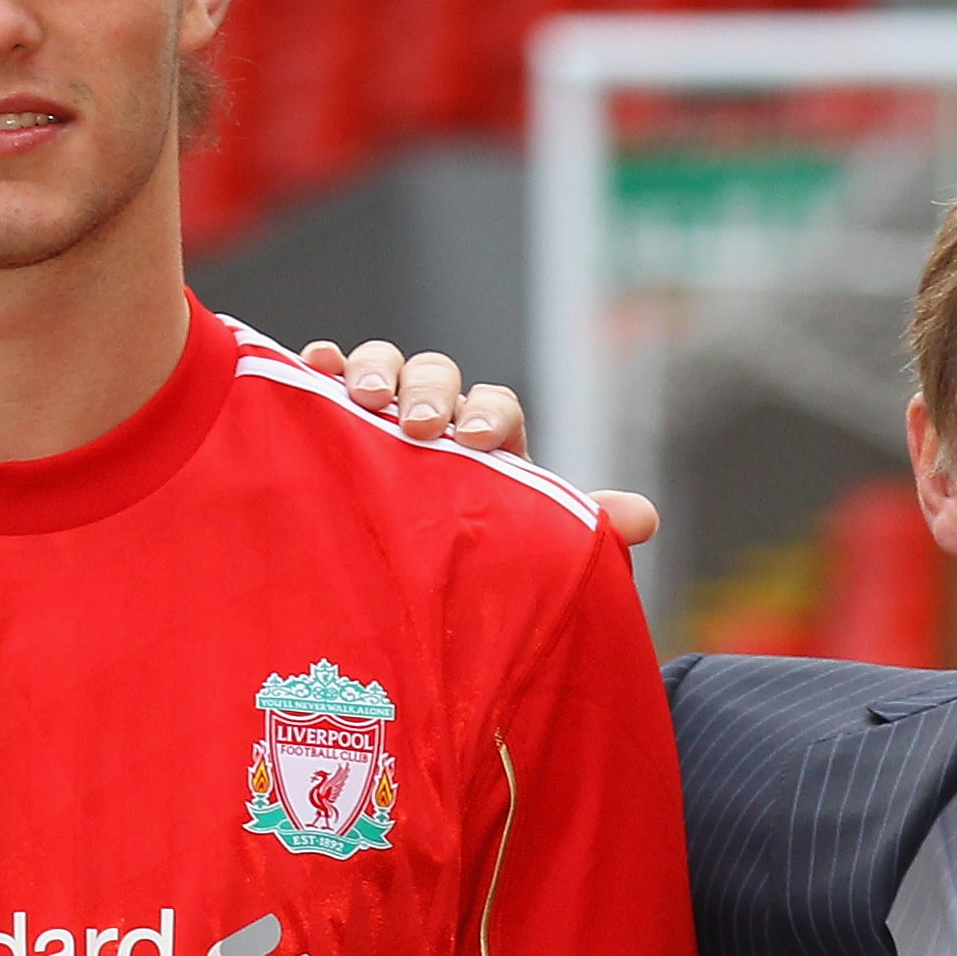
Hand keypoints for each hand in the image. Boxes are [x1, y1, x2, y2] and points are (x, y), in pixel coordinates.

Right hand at [300, 341, 660, 551]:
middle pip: (437, 376)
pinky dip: (320, 367)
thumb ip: (581, 529)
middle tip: (420, 427)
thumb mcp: (527, 549)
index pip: (497, 408)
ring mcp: (380, 417)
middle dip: (430, 392)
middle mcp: (435, 419)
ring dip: (374, 372)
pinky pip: (324, 384)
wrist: (411, 592)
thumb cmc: (475, 562)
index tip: (479, 442)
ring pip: (383, 370)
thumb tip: (644, 518)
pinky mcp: (331, 425)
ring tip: (362, 398)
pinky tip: (312, 363)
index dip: (490, 415)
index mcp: (488, 444)